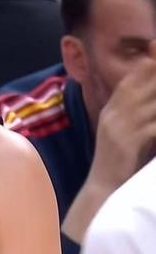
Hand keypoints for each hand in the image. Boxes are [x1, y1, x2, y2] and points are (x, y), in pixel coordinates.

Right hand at [89, 41, 155, 188]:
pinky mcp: (127, 143)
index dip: (148, 65)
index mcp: (111, 110)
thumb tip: (151, 103)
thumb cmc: (119, 162)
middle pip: (141, 85)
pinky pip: (152, 125)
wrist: (102, 188)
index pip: (131, 80)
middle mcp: (113, 115)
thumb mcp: (125, 133)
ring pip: (151, 102)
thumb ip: (137, 115)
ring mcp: (119, 128)